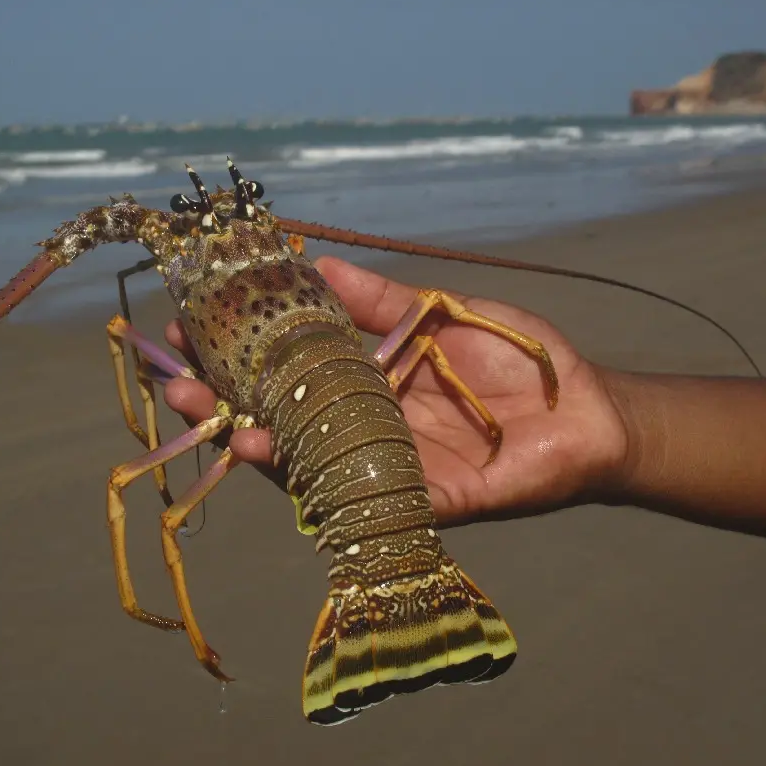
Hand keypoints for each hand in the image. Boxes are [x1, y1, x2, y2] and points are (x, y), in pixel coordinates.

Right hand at [163, 256, 629, 527]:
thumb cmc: (521, 361)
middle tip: (176, 385)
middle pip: (283, 424)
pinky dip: (318, 482)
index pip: (290, 373)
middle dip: (226, 406)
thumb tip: (315, 262)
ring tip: (213, 420)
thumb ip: (383, 301)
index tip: (191, 327)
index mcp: (369, 385)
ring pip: (310, 466)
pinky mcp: (421, 503)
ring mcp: (388, 469)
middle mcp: (367, 431)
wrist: (589, 409)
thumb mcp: (444, 314)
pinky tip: (276, 455)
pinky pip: (361, 498)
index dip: (241, 356)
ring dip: (254, 445)